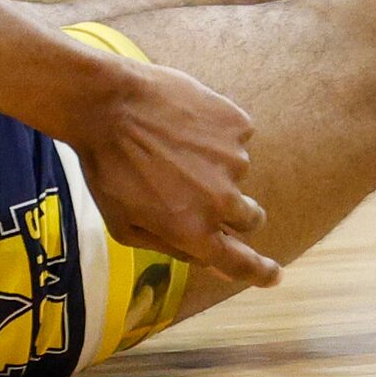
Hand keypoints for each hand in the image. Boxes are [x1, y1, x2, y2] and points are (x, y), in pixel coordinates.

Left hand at [64, 55, 278, 287]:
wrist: (102, 102)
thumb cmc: (104, 166)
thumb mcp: (122, 224)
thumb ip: (170, 246)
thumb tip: (209, 260)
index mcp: (195, 231)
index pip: (243, 264)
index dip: (261, 272)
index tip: (273, 274)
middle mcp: (222, 201)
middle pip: (250, 218)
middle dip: (232, 211)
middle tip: (198, 187)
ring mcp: (234, 160)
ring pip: (237, 172)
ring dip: (213, 164)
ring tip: (170, 143)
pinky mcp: (237, 125)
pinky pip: (234, 135)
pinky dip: (213, 131)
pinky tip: (180, 120)